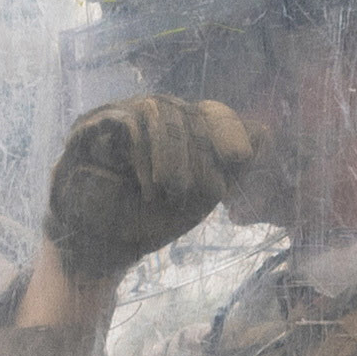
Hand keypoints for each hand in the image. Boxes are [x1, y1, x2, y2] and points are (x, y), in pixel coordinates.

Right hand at [46, 95, 260, 276]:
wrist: (101, 246)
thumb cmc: (150, 219)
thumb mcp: (199, 196)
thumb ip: (230, 168)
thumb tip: (266, 138)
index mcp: (178, 127)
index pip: (212, 111)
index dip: (228, 128)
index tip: (240, 157)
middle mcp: (149, 114)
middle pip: (188, 111)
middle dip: (199, 154)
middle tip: (194, 193)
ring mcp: (119, 113)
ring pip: (159, 109)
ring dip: (173, 153)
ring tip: (170, 191)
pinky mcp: (90, 125)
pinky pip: (126, 122)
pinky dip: (143, 155)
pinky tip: (149, 187)